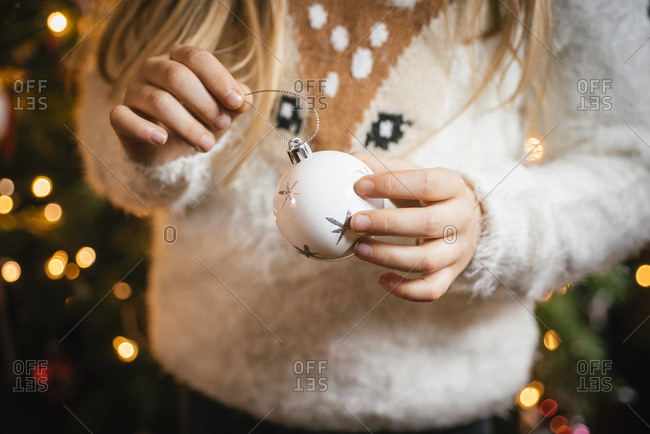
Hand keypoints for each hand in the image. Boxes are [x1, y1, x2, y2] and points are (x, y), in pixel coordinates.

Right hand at [109, 44, 251, 163]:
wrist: (173, 151)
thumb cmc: (199, 121)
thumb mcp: (222, 112)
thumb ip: (234, 103)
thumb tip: (245, 97)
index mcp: (178, 59)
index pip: (196, 57)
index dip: (218, 79)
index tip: (236, 102)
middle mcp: (153, 68)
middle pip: (177, 76)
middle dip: (204, 103)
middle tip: (223, 125)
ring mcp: (134, 91)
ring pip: (158, 101)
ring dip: (187, 125)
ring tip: (207, 144)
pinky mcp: (120, 117)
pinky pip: (122, 117)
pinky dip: (143, 129)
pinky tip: (162, 139)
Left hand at [350, 152, 481, 301]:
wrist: (465, 221)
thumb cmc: (429, 194)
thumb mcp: (415, 174)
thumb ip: (385, 168)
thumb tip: (349, 162)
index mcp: (453, 186)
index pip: (426, 182)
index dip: (391, 185)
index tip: (358, 186)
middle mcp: (461, 219)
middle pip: (429, 223)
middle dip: (387, 224)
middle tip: (354, 222)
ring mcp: (459, 250)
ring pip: (427, 260)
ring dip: (389, 256)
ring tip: (358, 249)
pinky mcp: (451, 275)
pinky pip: (431, 289)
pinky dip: (405, 289)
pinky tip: (380, 280)